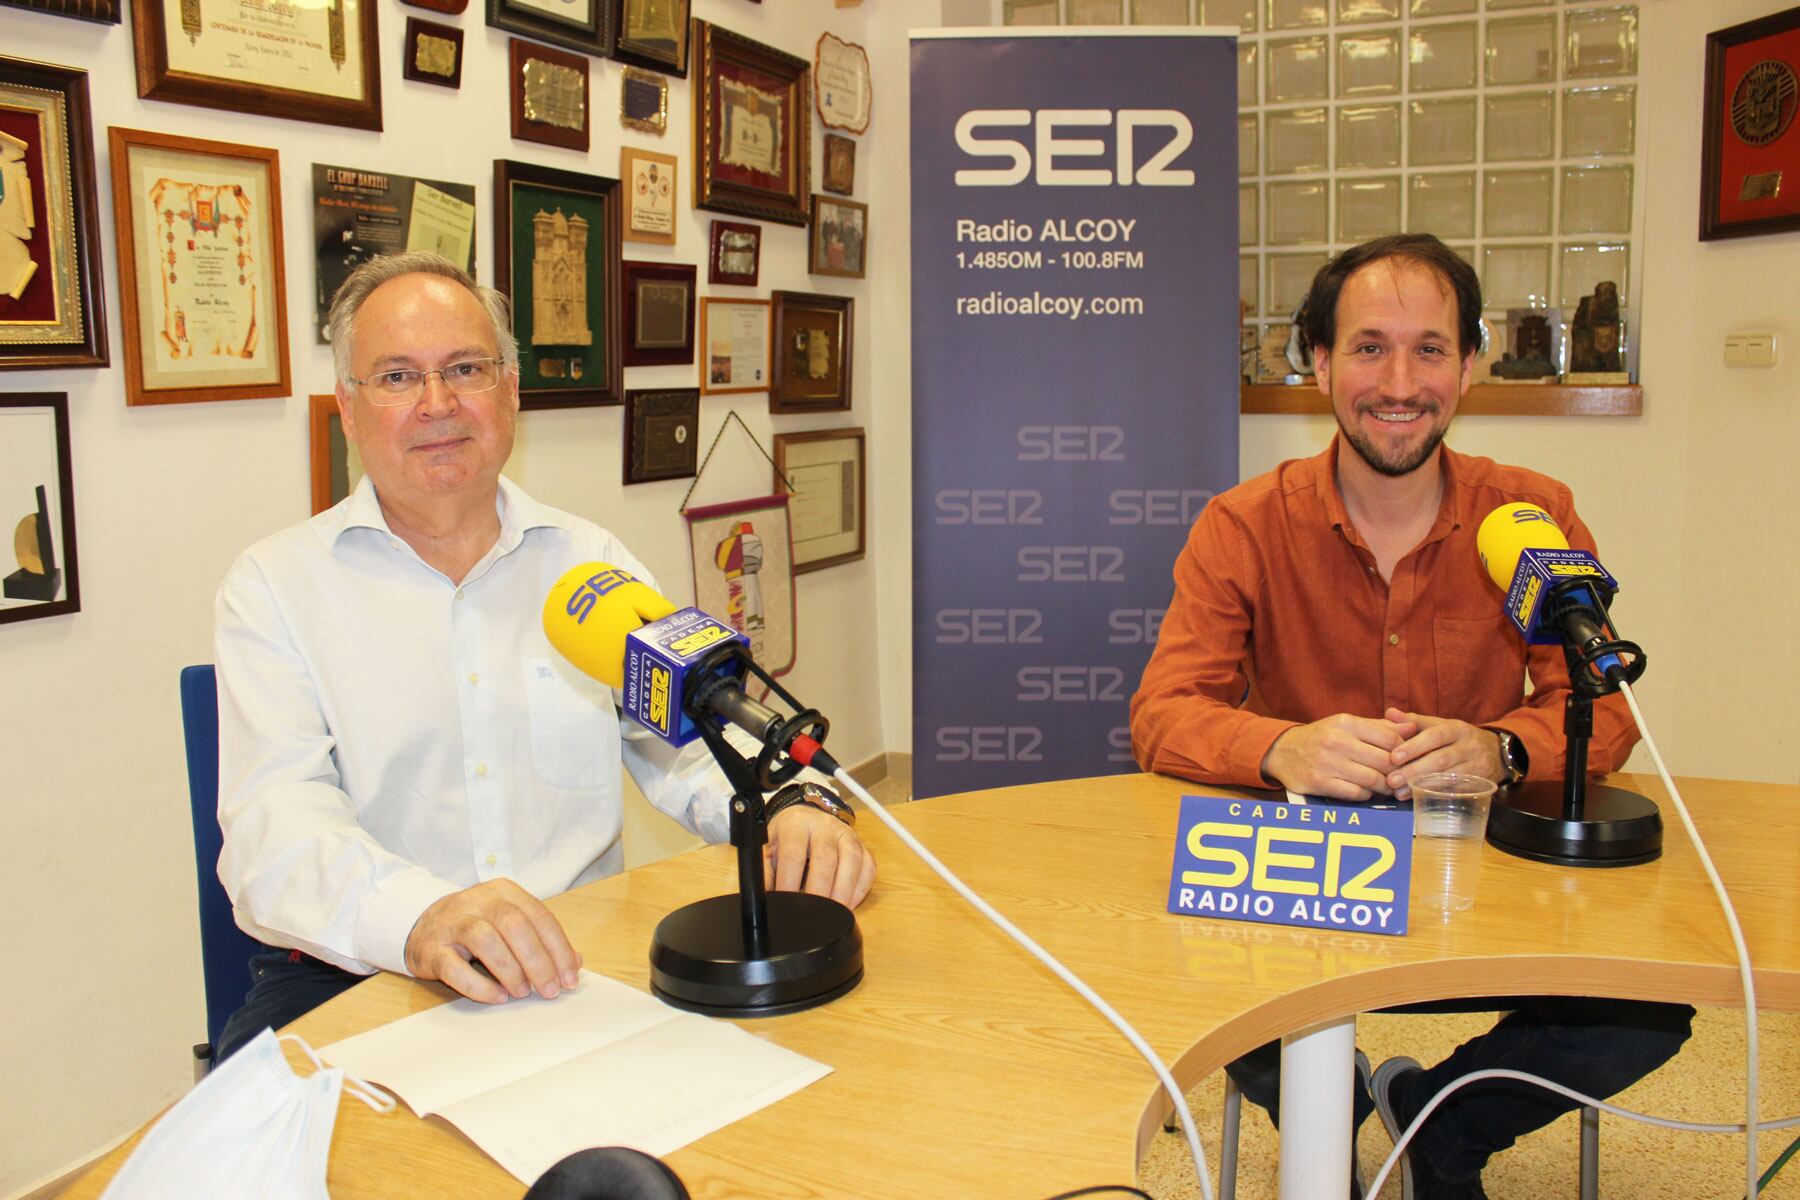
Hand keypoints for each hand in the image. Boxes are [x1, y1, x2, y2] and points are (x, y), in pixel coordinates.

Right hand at [403, 878, 582, 1004]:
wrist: (420, 926)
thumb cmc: (474, 927)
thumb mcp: (509, 925)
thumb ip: (541, 940)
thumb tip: (575, 963)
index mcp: (503, 891)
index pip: (539, 916)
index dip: (558, 948)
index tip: (570, 978)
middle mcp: (477, 900)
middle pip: (514, 925)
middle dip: (538, 960)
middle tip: (550, 990)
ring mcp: (451, 922)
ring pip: (486, 939)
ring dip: (510, 970)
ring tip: (522, 992)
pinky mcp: (430, 948)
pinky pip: (454, 966)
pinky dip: (479, 984)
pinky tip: (497, 997)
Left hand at [764, 804, 875, 908]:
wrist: (807, 818)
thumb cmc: (787, 837)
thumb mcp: (769, 847)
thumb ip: (764, 870)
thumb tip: (764, 897)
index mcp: (796, 824)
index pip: (794, 853)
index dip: (789, 880)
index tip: (786, 901)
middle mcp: (825, 826)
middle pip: (826, 858)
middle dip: (819, 890)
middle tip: (812, 912)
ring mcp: (847, 835)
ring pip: (852, 861)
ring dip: (843, 891)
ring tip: (833, 913)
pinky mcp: (863, 847)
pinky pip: (868, 869)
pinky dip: (859, 890)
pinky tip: (847, 904)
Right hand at [1260, 712, 1419, 801]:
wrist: (1283, 751)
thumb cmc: (1322, 737)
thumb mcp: (1347, 725)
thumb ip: (1380, 727)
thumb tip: (1413, 728)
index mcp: (1346, 723)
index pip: (1389, 739)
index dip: (1404, 753)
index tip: (1408, 760)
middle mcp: (1336, 741)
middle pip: (1384, 761)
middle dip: (1398, 773)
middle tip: (1404, 778)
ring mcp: (1327, 763)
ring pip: (1372, 780)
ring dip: (1385, 787)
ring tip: (1389, 787)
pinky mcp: (1320, 783)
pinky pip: (1356, 793)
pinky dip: (1366, 794)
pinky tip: (1366, 790)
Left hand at [1383, 707, 1502, 797]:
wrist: (1495, 751)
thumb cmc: (1456, 738)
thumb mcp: (1439, 725)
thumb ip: (1414, 721)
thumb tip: (1389, 713)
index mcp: (1456, 728)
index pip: (1435, 735)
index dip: (1414, 746)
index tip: (1393, 757)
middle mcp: (1469, 746)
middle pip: (1441, 759)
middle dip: (1414, 770)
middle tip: (1391, 780)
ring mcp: (1478, 765)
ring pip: (1449, 777)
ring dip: (1422, 786)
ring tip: (1399, 792)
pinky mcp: (1481, 783)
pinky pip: (1458, 790)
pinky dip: (1437, 794)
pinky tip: (1419, 798)